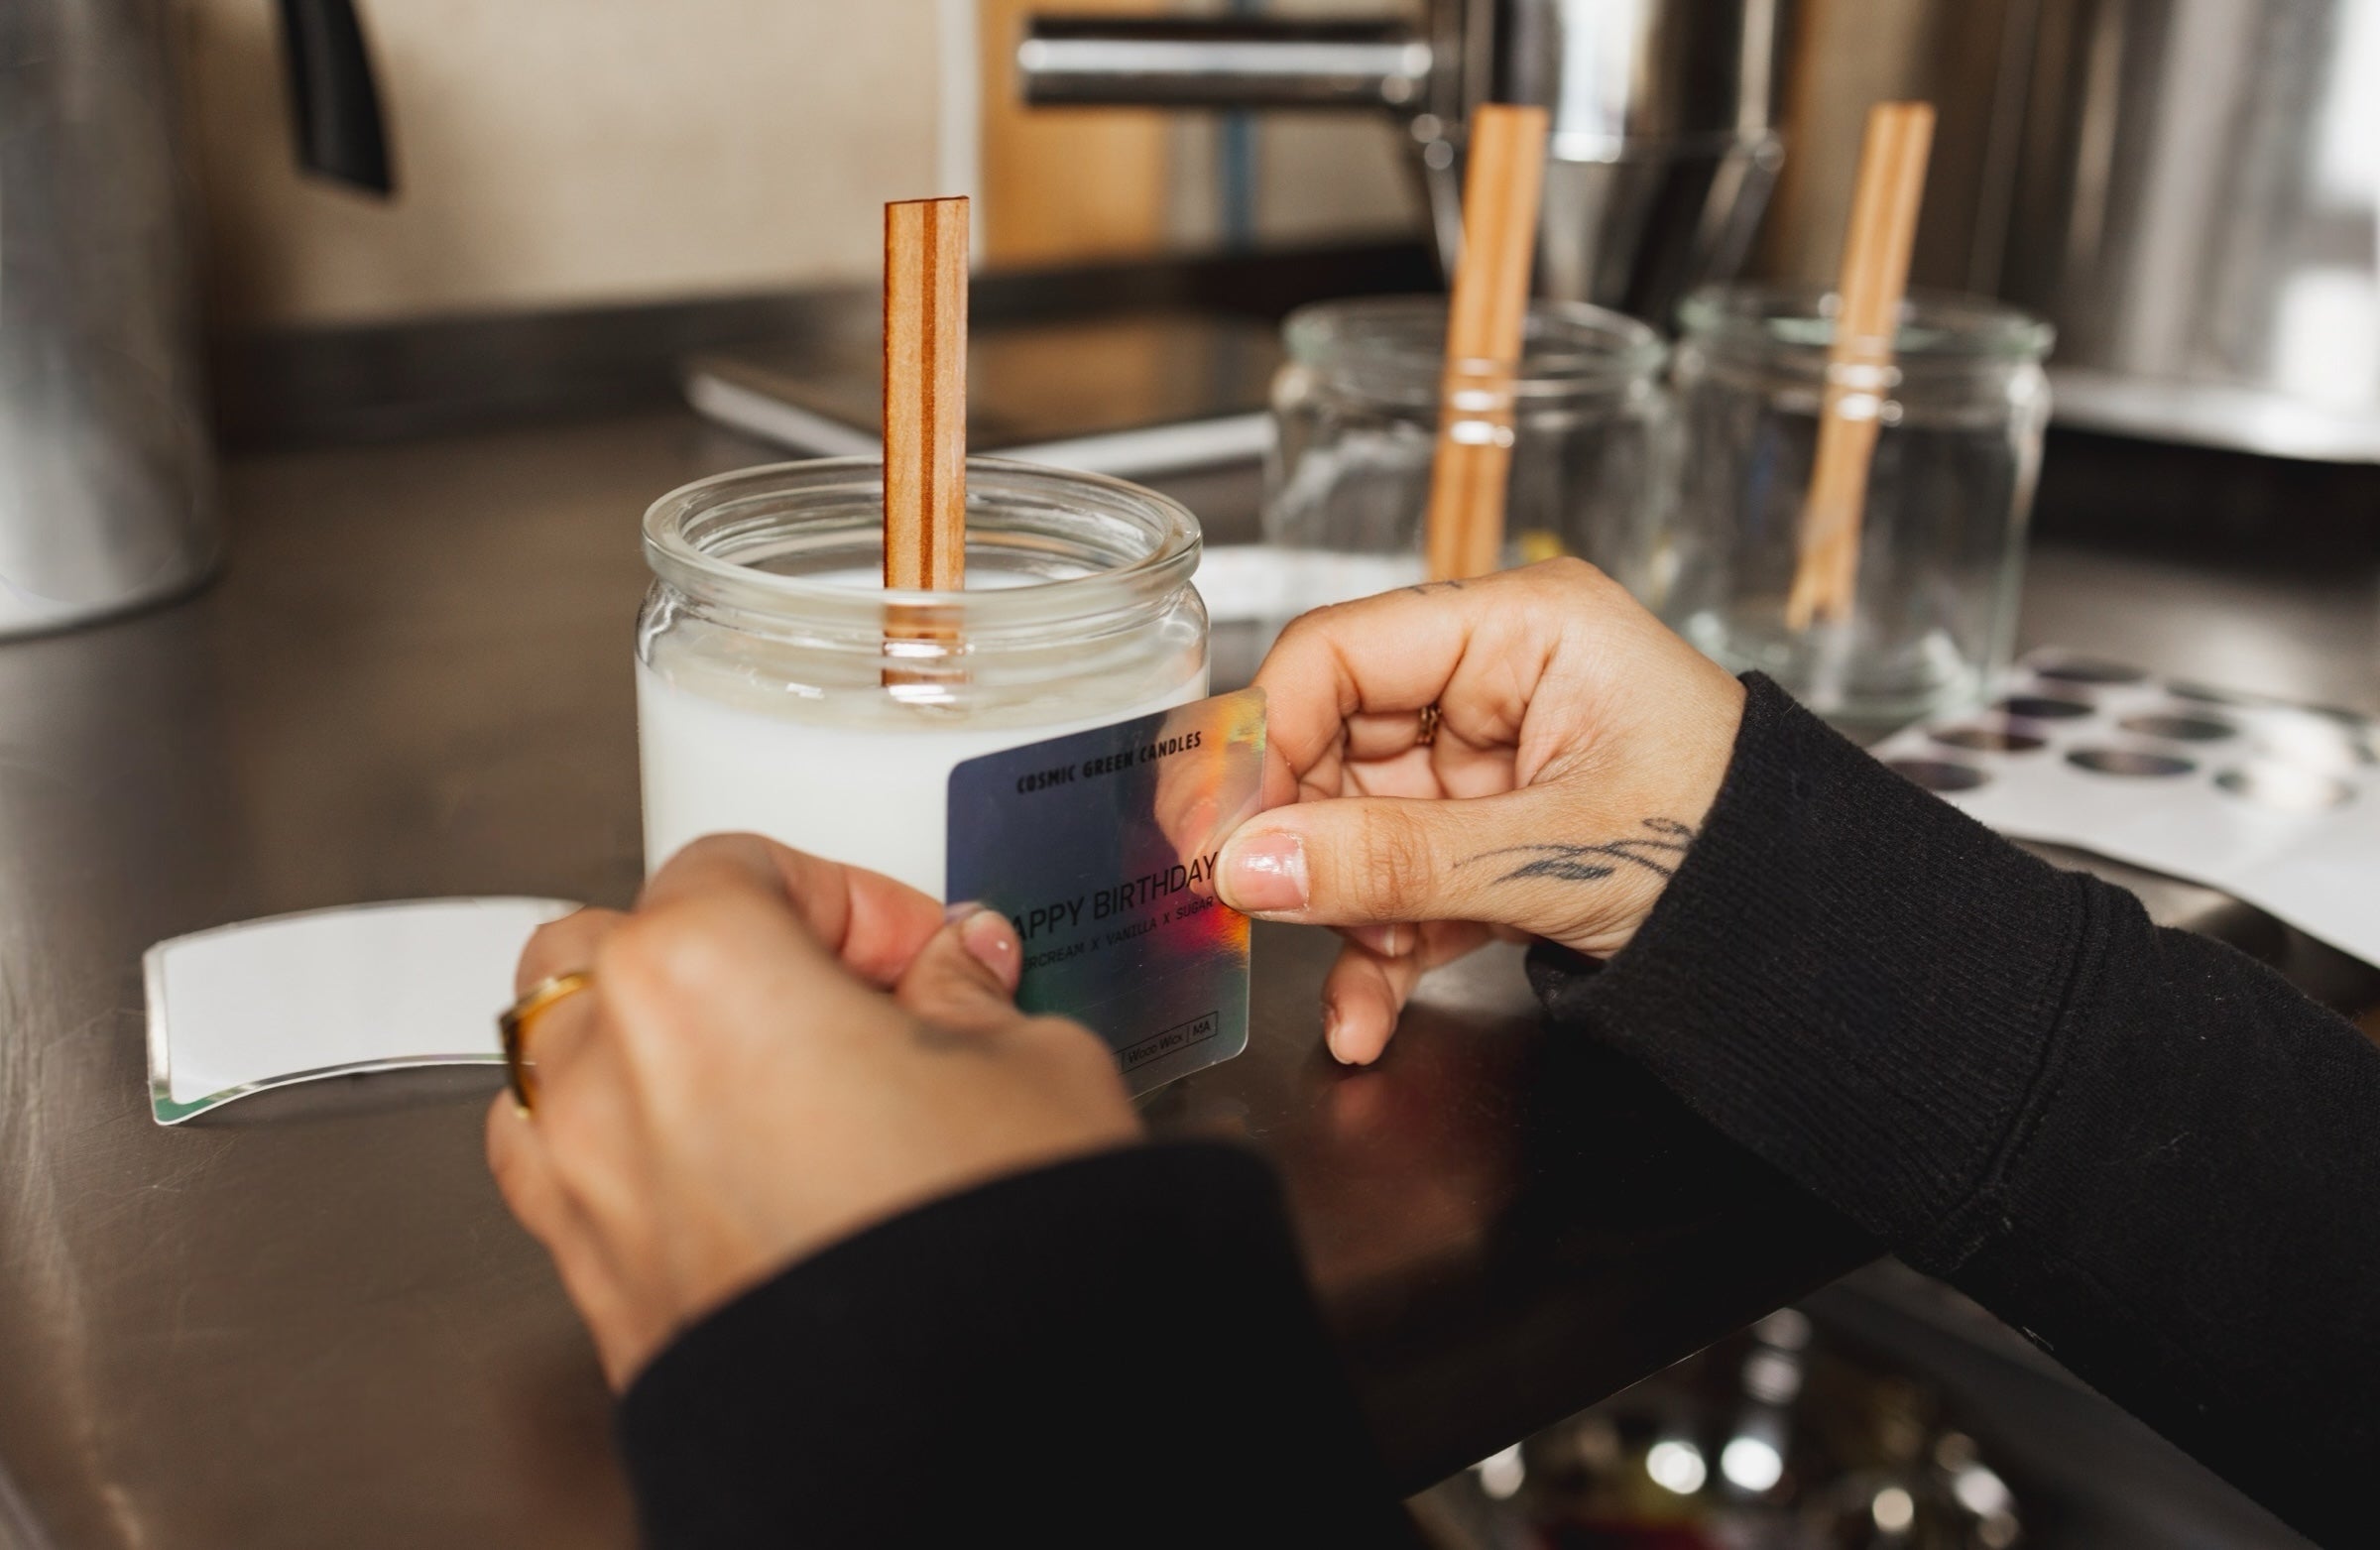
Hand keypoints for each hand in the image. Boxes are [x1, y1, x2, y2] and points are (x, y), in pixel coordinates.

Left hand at [486, 835, 1140, 1387]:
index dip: (854, 899)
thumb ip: (974, 994)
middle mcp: (608, 1076)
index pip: (745, 866)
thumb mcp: (1034, 1064)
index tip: (918, 952)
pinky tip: (734, 1180)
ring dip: (647, 1054)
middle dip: (718, 954)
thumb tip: (959, 978)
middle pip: (611, 948)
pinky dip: (633, 1161)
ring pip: (560, 1068)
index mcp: (699, 972)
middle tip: (841, 999)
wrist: (966, 1434)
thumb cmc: (989, 1249)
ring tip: (767, 1083)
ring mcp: (586, 1195)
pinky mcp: (603, 1301)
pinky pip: (575, 1186)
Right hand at [1215, 559, 1744, 1065]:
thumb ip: (1390, 861)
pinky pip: (1402, 886)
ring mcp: (1493, 769)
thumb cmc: (1743, 853)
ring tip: (1359, 985)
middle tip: (1254, 912)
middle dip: (1305, 846)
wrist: (1831, 951)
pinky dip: (1381, 952)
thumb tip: (1245, 866)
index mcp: (1520, 629)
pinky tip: (1369, 1013)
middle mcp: (1496, 684)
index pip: (1339, 655)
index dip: (1266, 738)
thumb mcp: (1555, 854)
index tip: (1220, 827)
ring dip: (1345, 917)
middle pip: (1334, 746)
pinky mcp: (1496, 843)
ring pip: (1359, 831)